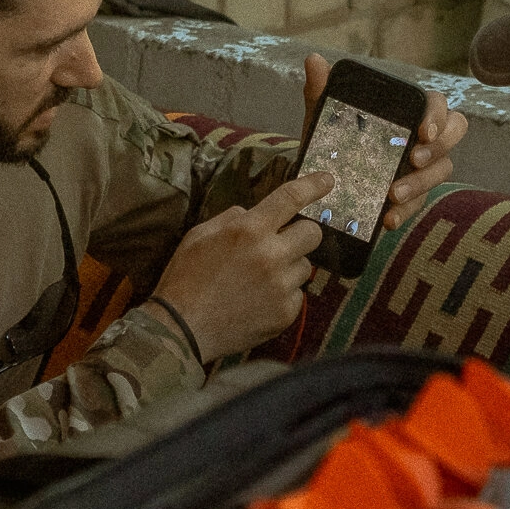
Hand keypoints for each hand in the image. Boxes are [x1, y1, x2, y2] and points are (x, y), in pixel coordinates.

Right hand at [149, 170, 332, 360]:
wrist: (182, 328)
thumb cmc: (185, 278)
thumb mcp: (199, 235)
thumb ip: (230, 218)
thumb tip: (251, 213)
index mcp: (248, 230)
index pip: (290, 198)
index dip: (313, 186)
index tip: (328, 180)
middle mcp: (271, 255)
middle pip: (313, 233)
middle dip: (301, 234)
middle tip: (282, 243)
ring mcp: (281, 286)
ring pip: (305, 267)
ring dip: (289, 268)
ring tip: (260, 280)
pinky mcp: (286, 313)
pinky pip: (296, 295)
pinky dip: (282, 296)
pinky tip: (258, 302)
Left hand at [299, 53, 467, 230]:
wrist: (320, 179)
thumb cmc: (333, 139)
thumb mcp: (324, 117)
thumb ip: (321, 91)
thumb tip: (314, 60)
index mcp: (408, 112)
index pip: (437, 106)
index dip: (437, 116)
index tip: (422, 131)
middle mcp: (423, 138)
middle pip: (454, 135)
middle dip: (439, 148)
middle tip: (413, 159)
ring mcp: (422, 167)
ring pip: (441, 171)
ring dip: (420, 184)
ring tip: (393, 195)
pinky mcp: (413, 196)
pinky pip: (419, 204)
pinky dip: (406, 212)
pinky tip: (388, 219)